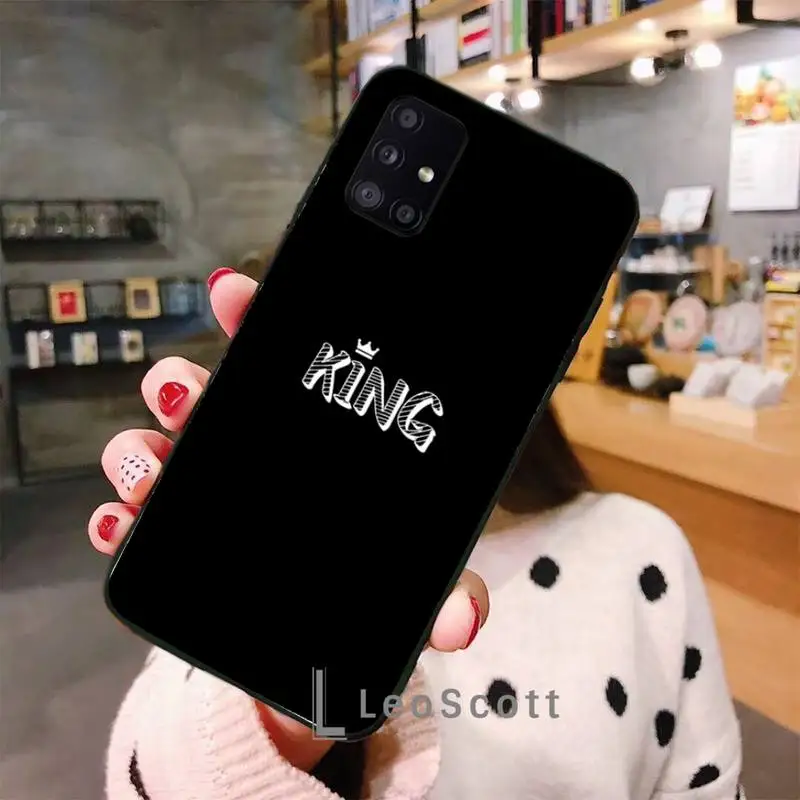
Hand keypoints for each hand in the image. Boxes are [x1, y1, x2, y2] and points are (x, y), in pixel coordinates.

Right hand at [88, 268, 489, 773]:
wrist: (308, 659)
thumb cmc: (358, 598)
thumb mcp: (409, 589)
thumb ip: (442, 595)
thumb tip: (463, 617)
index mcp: (308, 444)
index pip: (280, 363)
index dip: (253, 318)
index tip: (234, 295)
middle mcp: (252, 459)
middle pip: (205, 396)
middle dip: (181, 384)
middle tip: (184, 396)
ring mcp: (207, 499)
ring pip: (157, 449)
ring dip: (139, 449)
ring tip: (148, 467)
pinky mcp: (174, 546)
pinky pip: (131, 520)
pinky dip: (116, 516)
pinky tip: (117, 524)